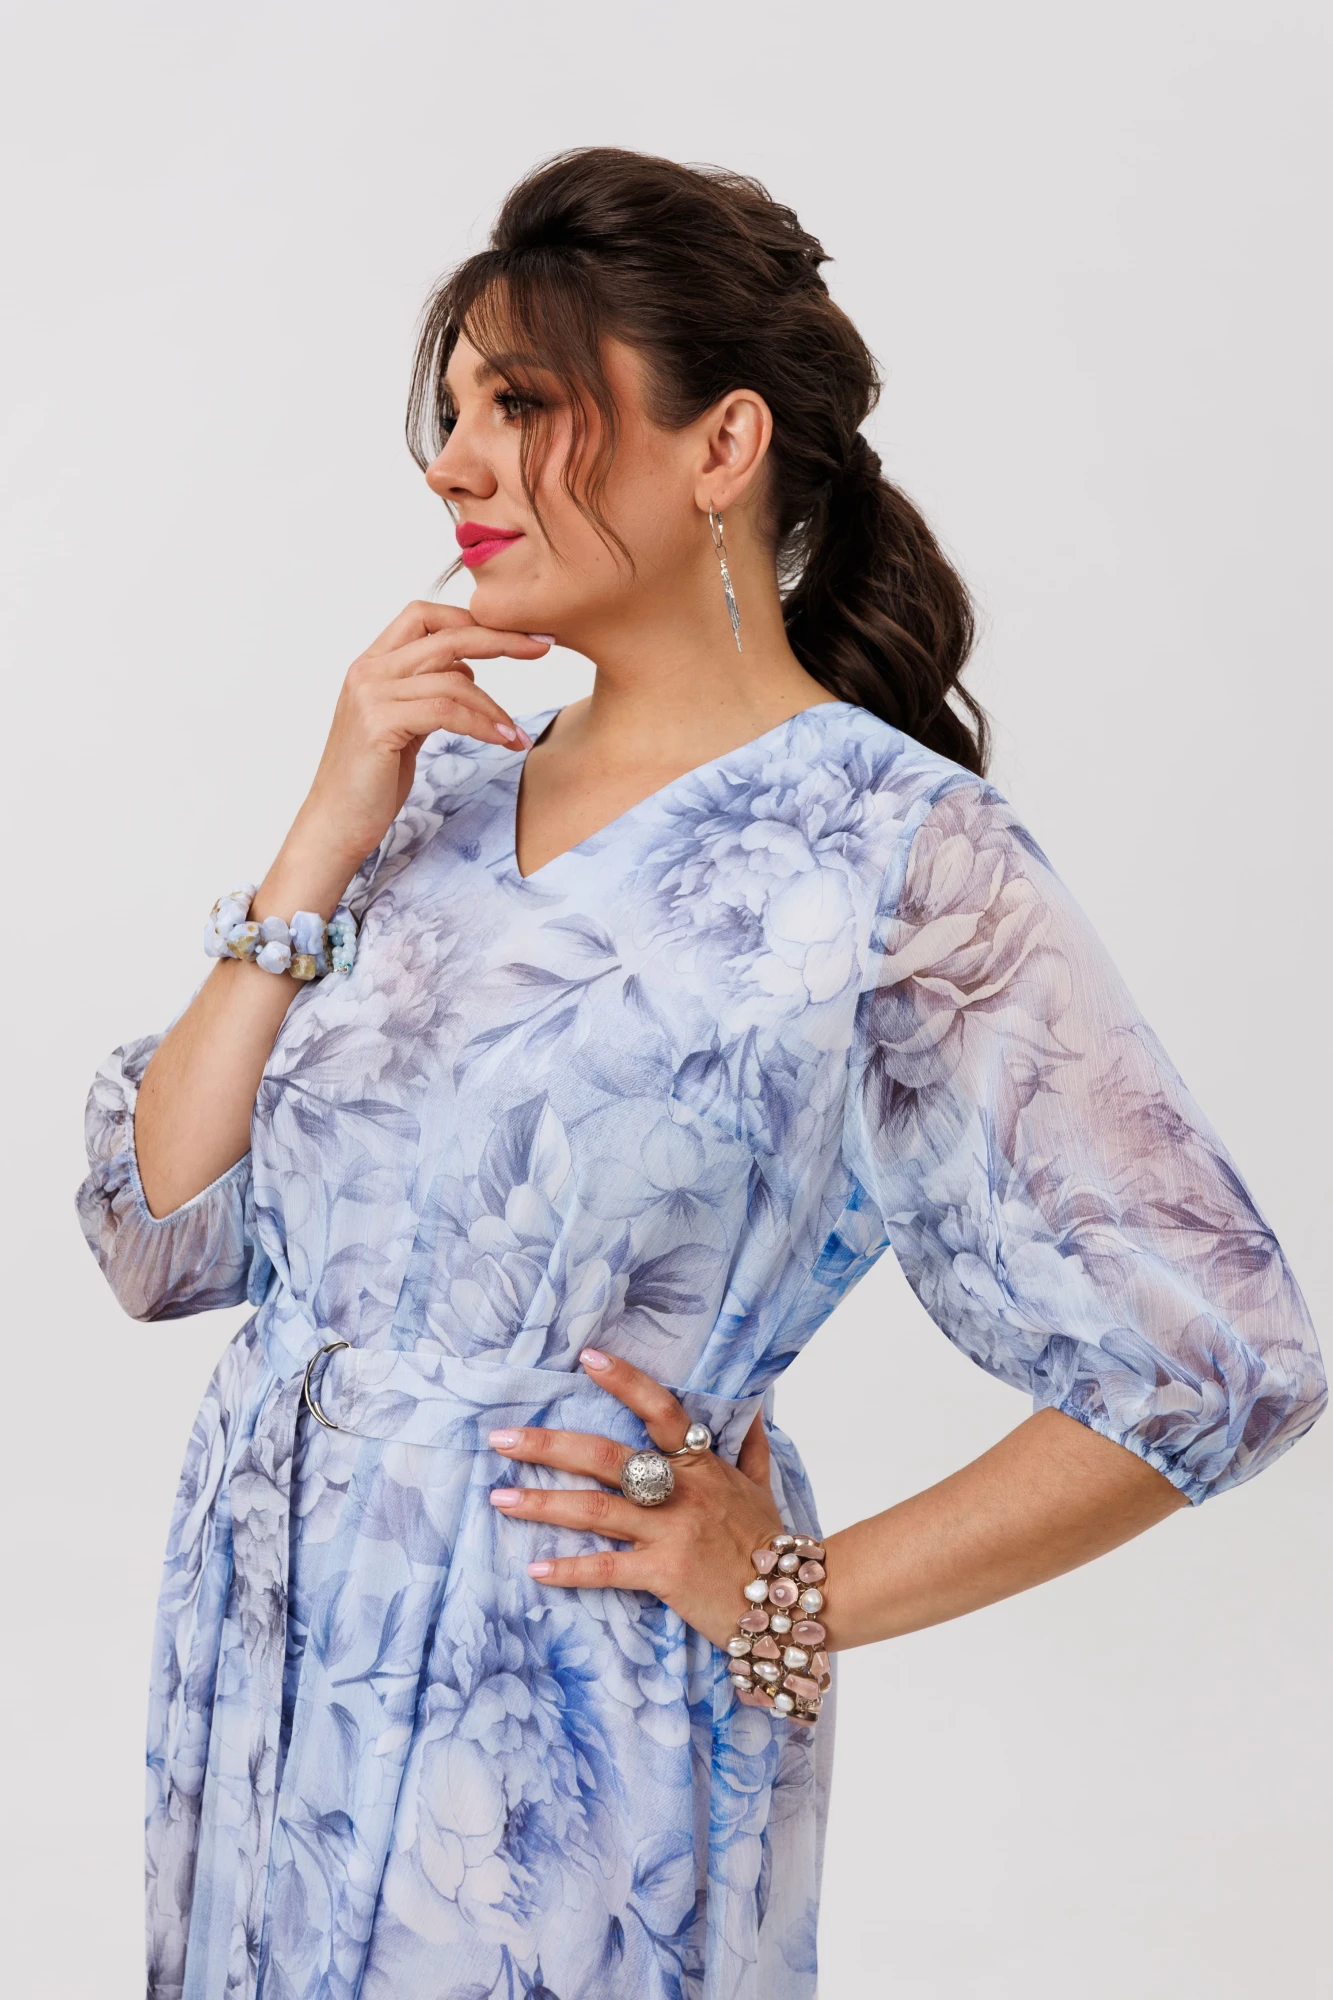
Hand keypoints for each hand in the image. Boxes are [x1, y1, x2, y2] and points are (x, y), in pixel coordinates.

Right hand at [266, 601, 551, 907]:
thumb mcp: (403, 726)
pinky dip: (483, 725)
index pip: (424, 616)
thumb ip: (428, 694)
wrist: (335, 824)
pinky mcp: (379, 724)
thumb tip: (466, 671)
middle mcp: (368, 671)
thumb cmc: (370, 782)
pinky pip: (448, 711)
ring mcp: (371, 695)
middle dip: (500, 638)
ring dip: (495, 707)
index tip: (519, 633)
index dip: (473, 620)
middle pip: (446, 635)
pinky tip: (504, 741)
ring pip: (453, 679)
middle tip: (543, 645)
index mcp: (372, 664)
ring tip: (516, 734)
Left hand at [487, 1348, 782, 1648]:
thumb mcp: (761, 1485)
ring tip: (499, 1498)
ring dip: (542, 1503)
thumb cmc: (769, 1541)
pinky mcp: (665, 1574)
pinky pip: (608, 1569)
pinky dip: (571, 1570)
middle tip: (501, 1437)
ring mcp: (672, 1531)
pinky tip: (536, 1569)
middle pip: (606, 1456)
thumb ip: (749, 1445)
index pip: (661, 1409)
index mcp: (701, 1462)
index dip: (626, 1381)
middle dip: (549, 1445)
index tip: (587, 1357)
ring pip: (596, 1508)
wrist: (793, 1602)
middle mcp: (682, 1489)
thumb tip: (753, 1407)